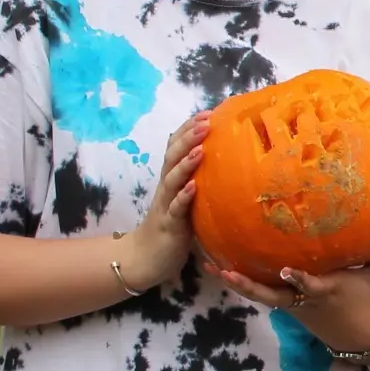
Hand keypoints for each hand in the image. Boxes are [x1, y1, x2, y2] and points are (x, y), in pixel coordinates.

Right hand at [116, 115, 207, 288]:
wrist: (147, 257)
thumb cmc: (172, 226)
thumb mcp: (186, 199)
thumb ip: (198, 180)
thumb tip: (222, 162)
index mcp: (171, 179)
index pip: (176, 147)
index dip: (189, 129)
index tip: (208, 113)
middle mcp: (166, 187)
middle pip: (172, 156)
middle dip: (188, 137)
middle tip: (206, 122)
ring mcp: (166, 204)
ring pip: (172, 179)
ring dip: (185, 163)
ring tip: (200, 149)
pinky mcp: (169, 224)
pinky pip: (176, 208)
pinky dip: (183, 197)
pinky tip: (193, 187)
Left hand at [205, 233, 369, 355]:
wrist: (353, 334)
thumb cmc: (366, 297)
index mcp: (326, 290)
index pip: (309, 285)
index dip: (298, 279)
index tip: (284, 270)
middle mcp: (303, 298)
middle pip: (271, 295)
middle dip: (249, 285)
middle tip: (226, 271)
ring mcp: (290, 303)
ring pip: (258, 295)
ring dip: (234, 282)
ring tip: (209, 265)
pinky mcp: (282, 302)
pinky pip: (256, 291)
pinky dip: (237, 279)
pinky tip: (214, 264)